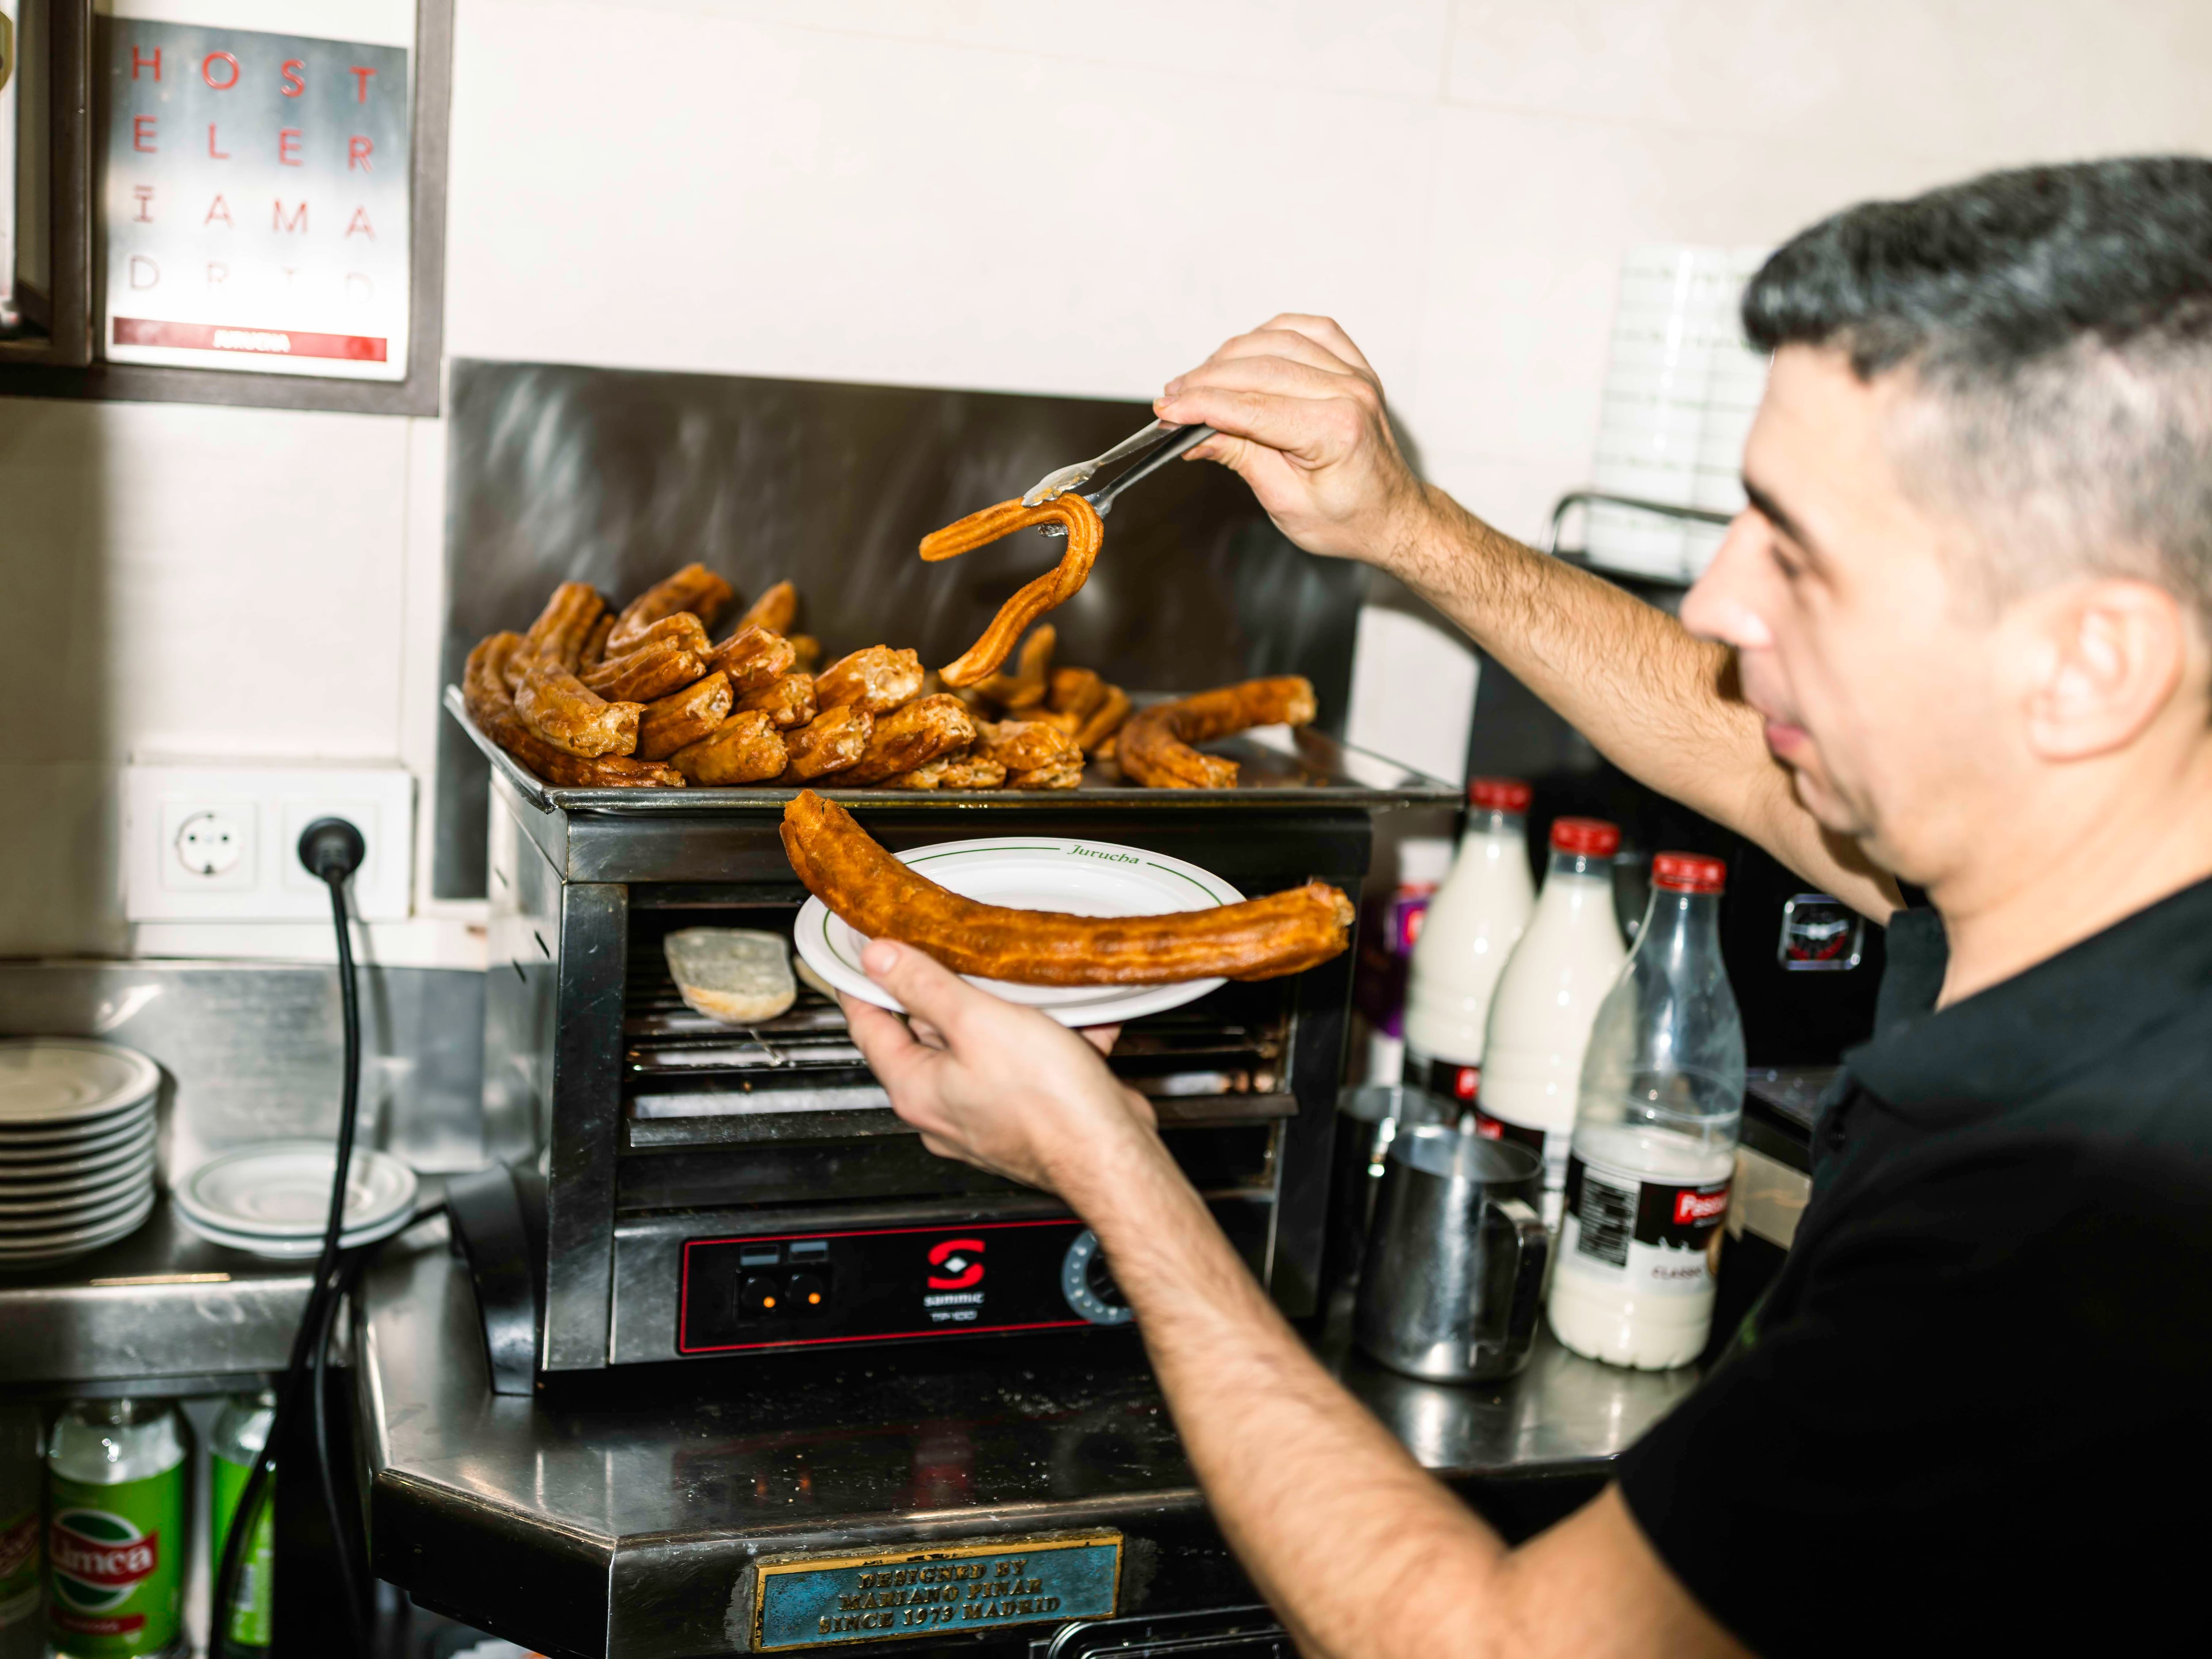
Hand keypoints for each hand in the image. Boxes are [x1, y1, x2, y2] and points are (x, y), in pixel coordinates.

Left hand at [838, 939, 1159, 1195]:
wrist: (1112, 1156)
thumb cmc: (1048, 1103)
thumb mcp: (978, 1023)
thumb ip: (924, 986)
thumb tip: (878, 959)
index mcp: (916, 1088)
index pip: (867, 1026)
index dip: (862, 983)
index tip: (861, 953)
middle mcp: (944, 1108)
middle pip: (928, 1033)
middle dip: (951, 991)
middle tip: (964, 953)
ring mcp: (985, 1114)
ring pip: (984, 1045)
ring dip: (1009, 1013)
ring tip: (1033, 988)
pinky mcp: (1025, 1115)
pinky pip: (1027, 1064)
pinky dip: (1049, 1037)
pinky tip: (1074, 1020)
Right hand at [1154, 314, 1431, 567]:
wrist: (1391, 515)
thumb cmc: (1347, 518)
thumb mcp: (1285, 502)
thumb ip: (1240, 458)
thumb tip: (1193, 436)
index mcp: (1335, 430)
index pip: (1251, 406)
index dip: (1201, 405)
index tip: (1165, 410)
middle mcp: (1350, 391)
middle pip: (1259, 369)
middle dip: (1205, 381)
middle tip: (1171, 398)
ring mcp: (1355, 373)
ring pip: (1278, 341)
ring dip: (1230, 355)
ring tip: (1198, 379)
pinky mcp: (1354, 365)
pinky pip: (1308, 329)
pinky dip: (1270, 334)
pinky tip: (1244, 350)